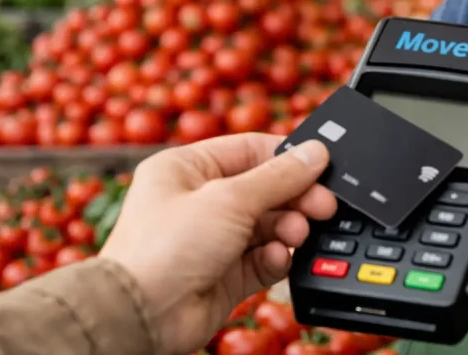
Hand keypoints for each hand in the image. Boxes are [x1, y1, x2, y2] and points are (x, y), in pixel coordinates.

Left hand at [99, 134, 336, 353]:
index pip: (249, 151)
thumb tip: (315, 153)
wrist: (143, 316)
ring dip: (288, 229)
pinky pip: (262, 260)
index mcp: (187, 168)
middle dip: (295, 197)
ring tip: (296, 235)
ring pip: (267, 225)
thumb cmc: (164, 248)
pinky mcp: (224, 275)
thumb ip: (280, 176)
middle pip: (264, 189)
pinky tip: (275, 259)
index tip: (321, 165)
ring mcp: (211, 240)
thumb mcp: (230, 198)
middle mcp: (198, 201)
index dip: (286, 158)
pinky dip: (275, 258)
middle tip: (324, 205)